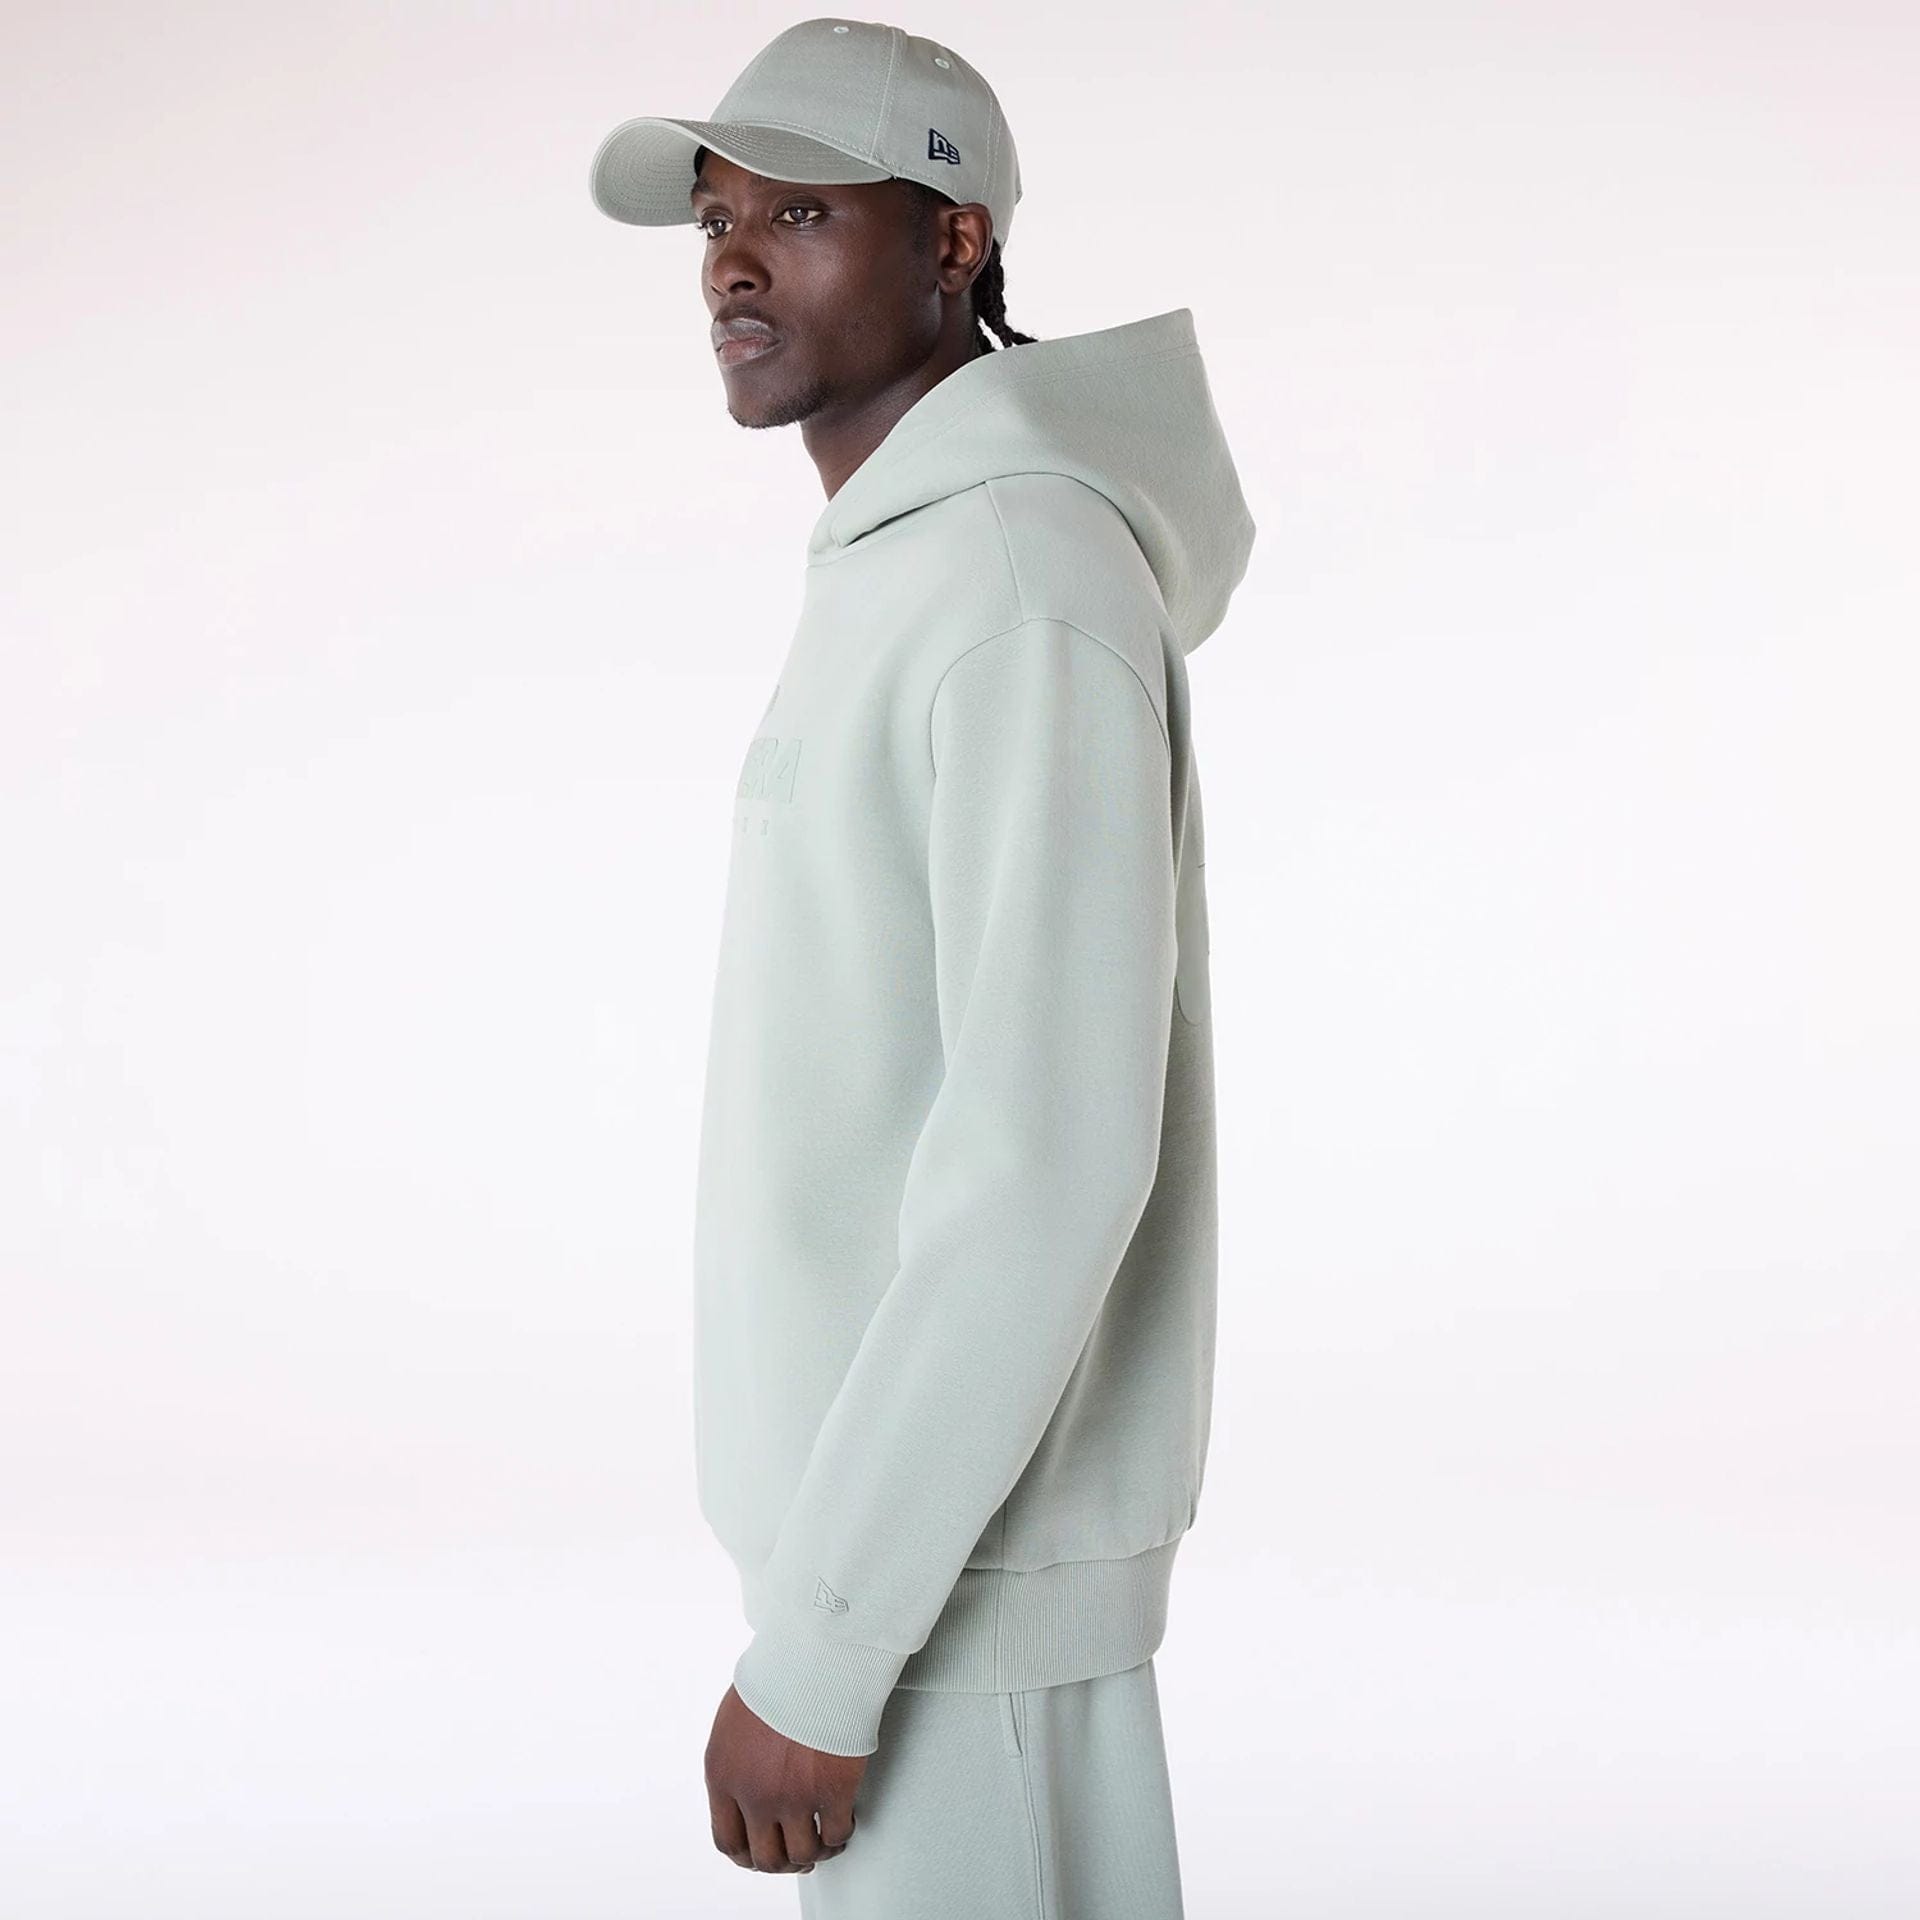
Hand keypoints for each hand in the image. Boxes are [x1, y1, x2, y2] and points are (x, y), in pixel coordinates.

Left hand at [705, 1683, 867, 1872]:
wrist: (815, 1654)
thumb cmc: (778, 1674)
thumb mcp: (734, 1719)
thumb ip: (735, 1761)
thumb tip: (745, 1786)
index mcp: (723, 1775)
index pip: (728, 1840)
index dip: (748, 1854)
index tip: (762, 1853)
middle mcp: (754, 1795)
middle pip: (766, 1858)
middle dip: (783, 1861)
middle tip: (797, 1853)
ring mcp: (794, 1798)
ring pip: (802, 1855)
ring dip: (814, 1853)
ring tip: (824, 1840)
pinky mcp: (833, 1793)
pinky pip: (836, 1836)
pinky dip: (840, 1835)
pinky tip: (844, 1821)